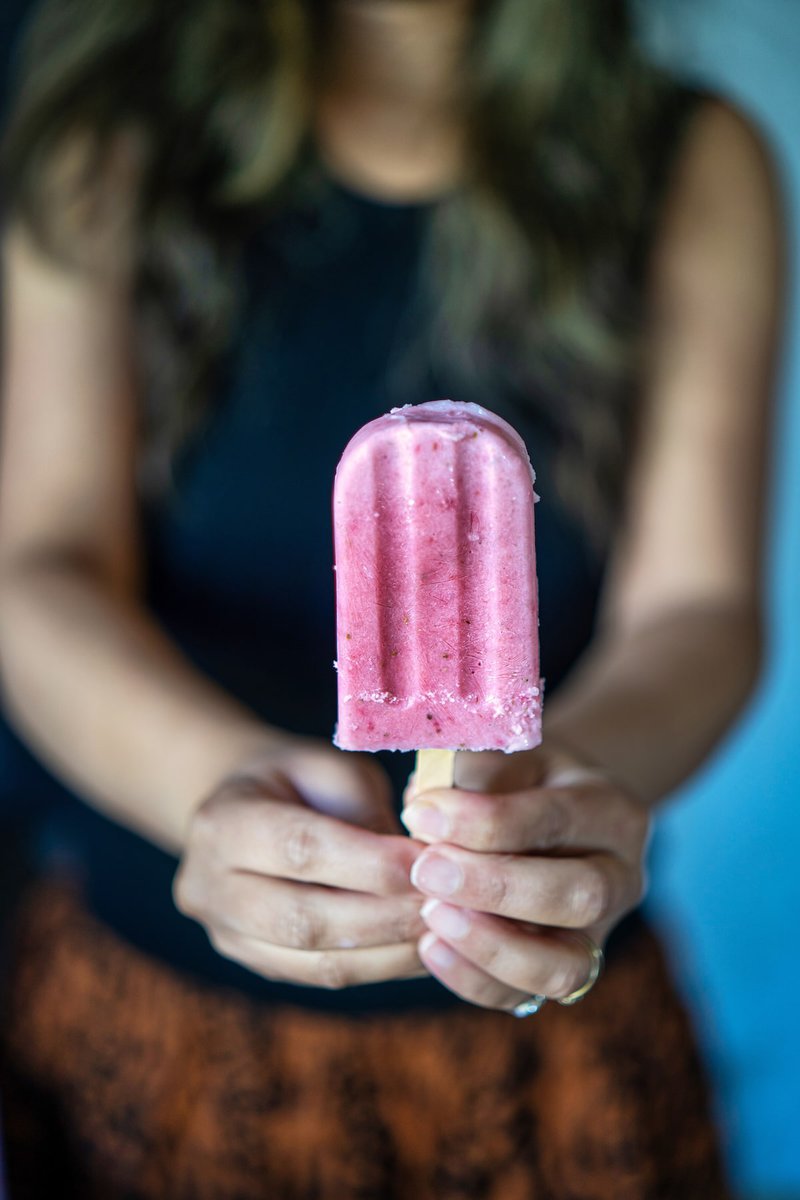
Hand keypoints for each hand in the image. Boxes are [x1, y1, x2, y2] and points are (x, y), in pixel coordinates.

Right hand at [174, 738, 427, 988]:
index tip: (428, 863)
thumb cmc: (299, 779)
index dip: (369, 863)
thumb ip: (362, 809)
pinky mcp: (257, 964)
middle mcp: (210, 887)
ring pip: (315, 963)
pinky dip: (378, 966)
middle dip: (385, 917)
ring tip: (445, 932)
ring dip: (390, 952)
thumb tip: (419, 863)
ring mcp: (227, 935)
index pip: (300, 849)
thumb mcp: (326, 765)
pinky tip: (421, 950)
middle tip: (446, 905)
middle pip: (304, 920)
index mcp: (223, 822)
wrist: (245, 807)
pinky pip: (322, 977)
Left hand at [401, 746, 650, 1011]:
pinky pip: (527, 997)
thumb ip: (477, 773)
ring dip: (490, 946)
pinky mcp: (565, 972)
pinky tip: (429, 947)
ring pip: (564, 966)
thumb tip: (427, 808)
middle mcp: (620, 878)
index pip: (554, 820)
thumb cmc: (520, 777)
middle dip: (494, 887)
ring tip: (431, 916)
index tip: (422, 812)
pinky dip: (476, 980)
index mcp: (610, 810)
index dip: (484, 821)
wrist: (555, 809)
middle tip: (427, 871)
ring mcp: (600, 934)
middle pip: (577, 897)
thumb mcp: (509, 755)